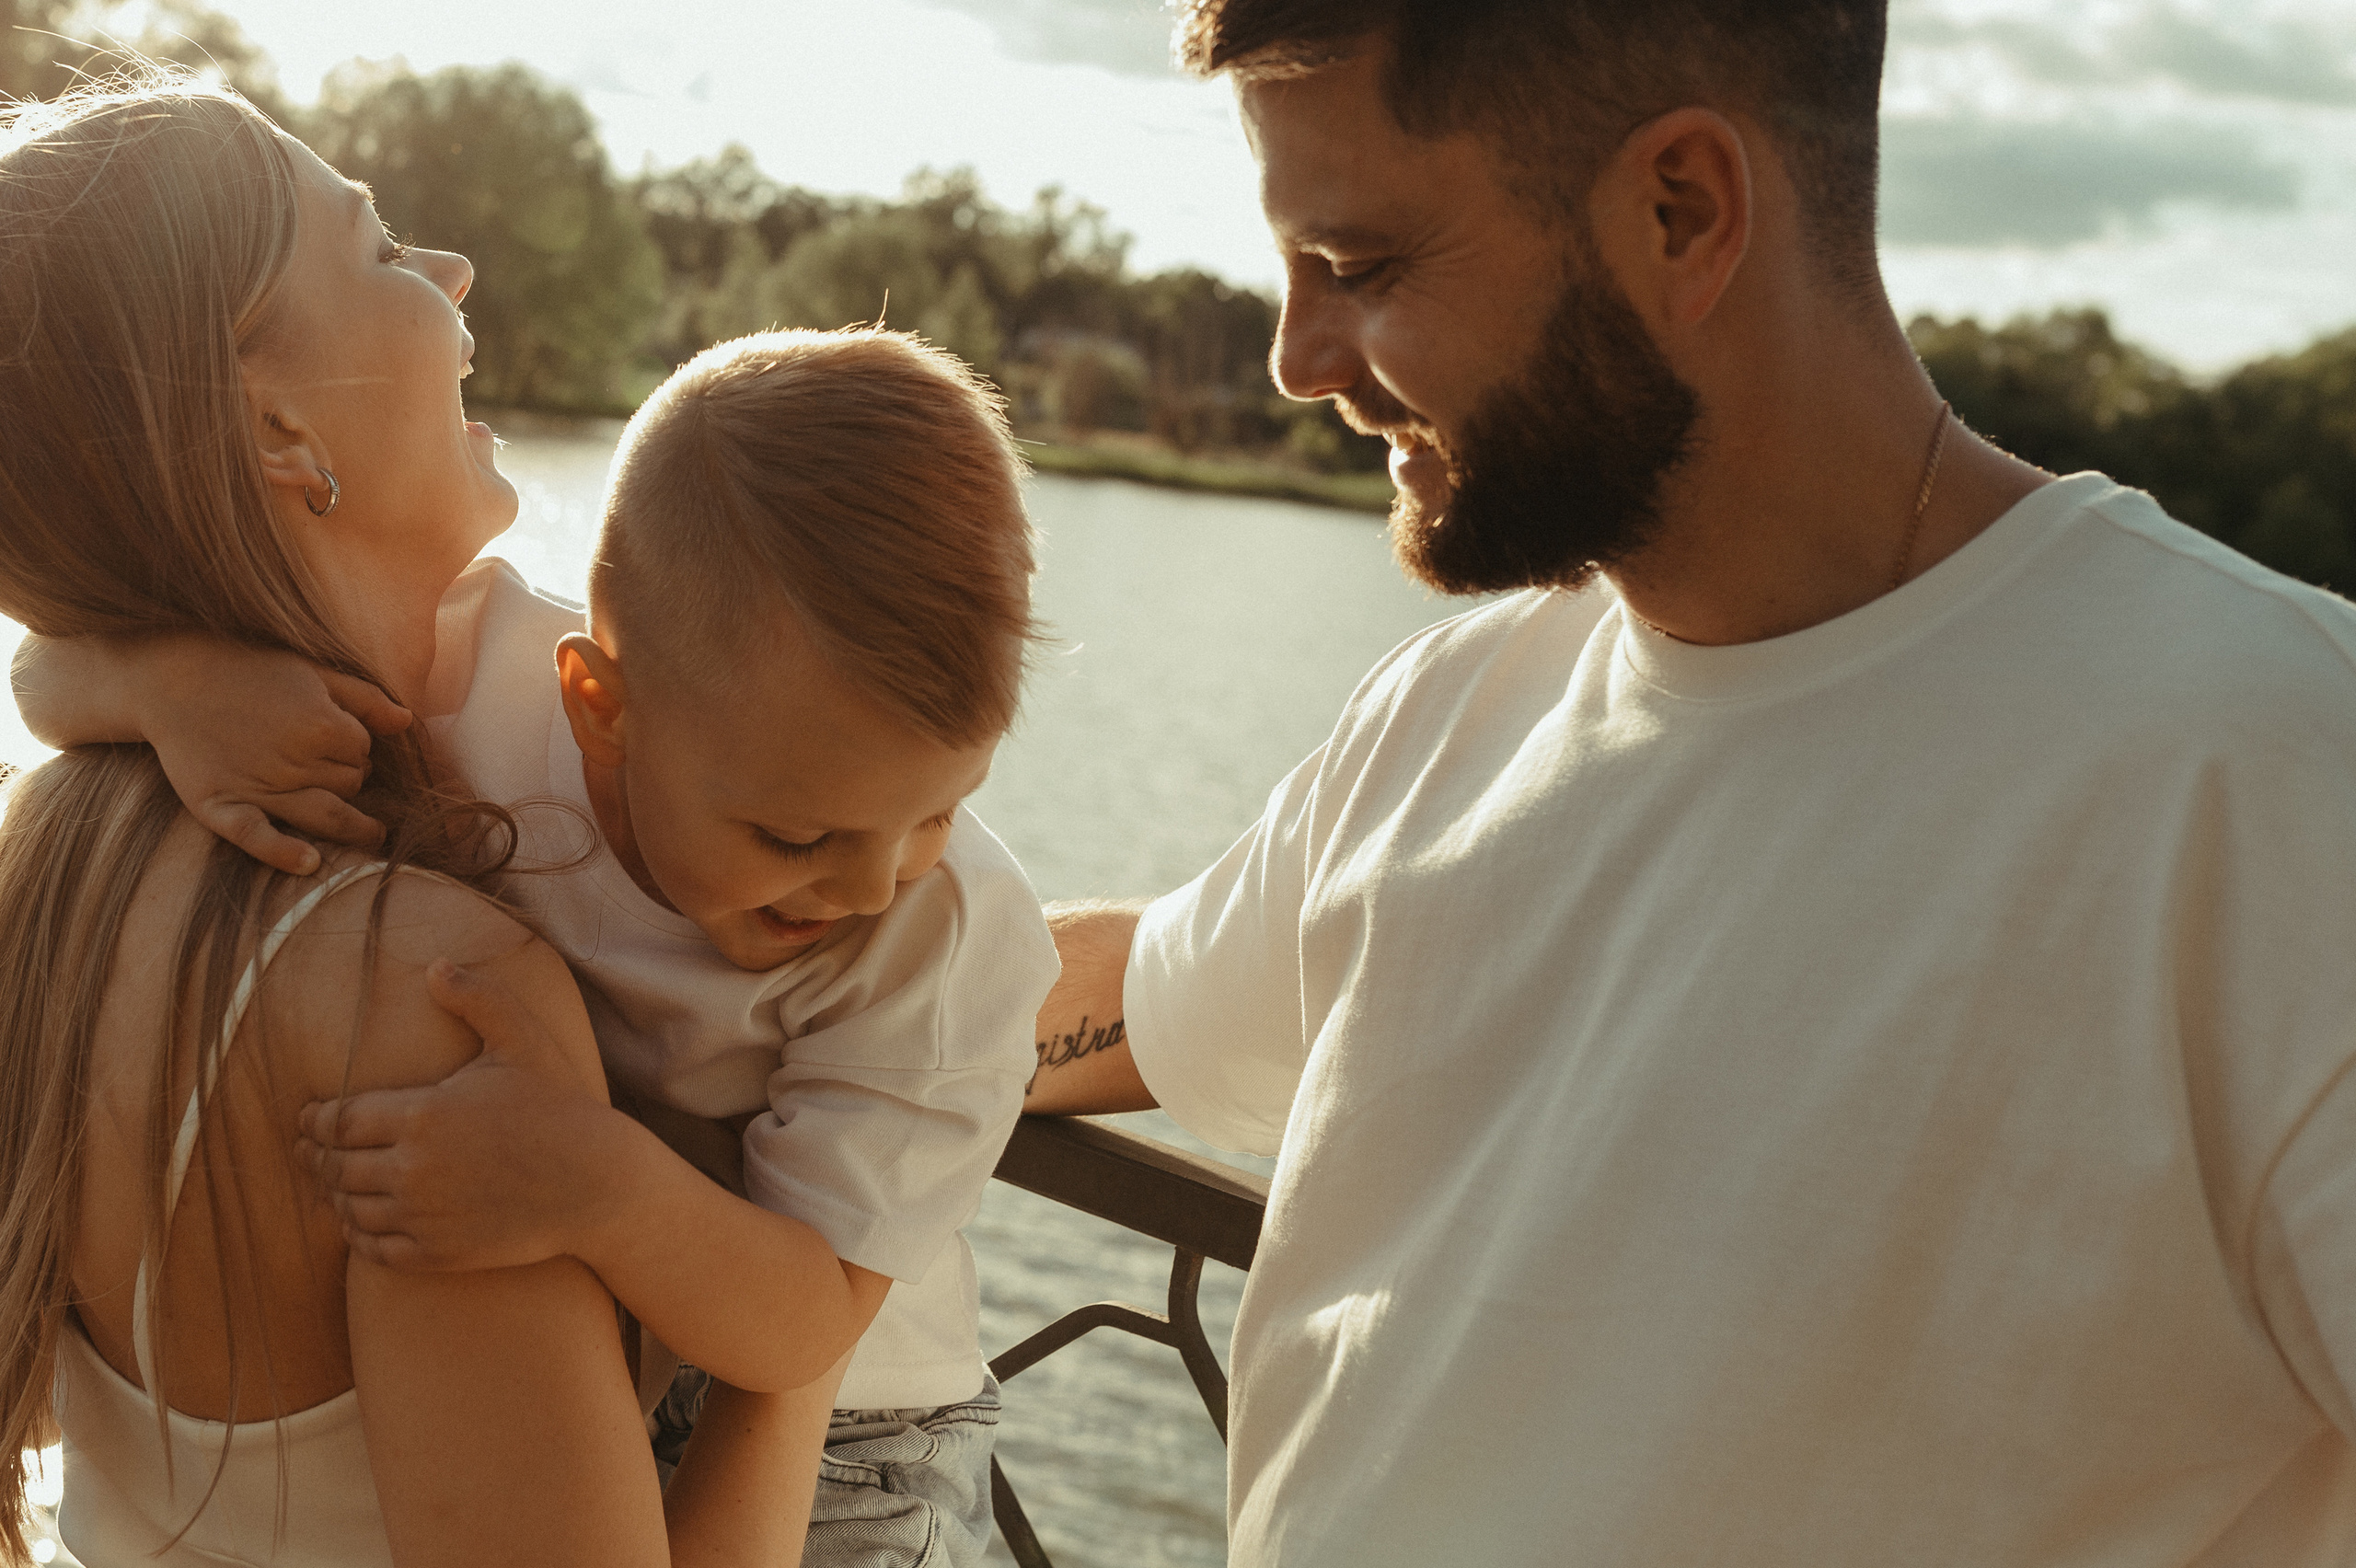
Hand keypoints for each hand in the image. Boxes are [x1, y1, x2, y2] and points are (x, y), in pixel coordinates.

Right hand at [144, 640, 412, 874]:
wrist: (171, 676)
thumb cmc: (248, 669)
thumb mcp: (312, 672)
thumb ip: (363, 698)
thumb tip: (407, 721)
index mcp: (323, 725)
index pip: (363, 751)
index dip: (357, 747)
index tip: (341, 743)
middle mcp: (296, 760)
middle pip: (350, 784)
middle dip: (351, 778)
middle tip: (337, 771)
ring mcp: (259, 786)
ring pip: (327, 815)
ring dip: (352, 827)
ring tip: (371, 835)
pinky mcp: (220, 805)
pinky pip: (257, 837)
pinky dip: (284, 853)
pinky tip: (309, 863)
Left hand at [298, 960, 621, 1271]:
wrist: (597, 1184)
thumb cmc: (561, 1109)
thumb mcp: (524, 1042)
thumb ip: (479, 999)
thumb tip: (436, 967)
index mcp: (422, 1114)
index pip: (340, 1119)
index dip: (316, 1120)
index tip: (307, 1118)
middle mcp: (412, 1168)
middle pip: (336, 1165)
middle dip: (316, 1156)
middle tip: (307, 1151)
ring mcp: (422, 1214)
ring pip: (350, 1208)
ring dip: (334, 1195)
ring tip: (332, 1185)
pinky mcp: (438, 1253)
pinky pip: (375, 1249)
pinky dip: (358, 1236)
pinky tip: (359, 1224)